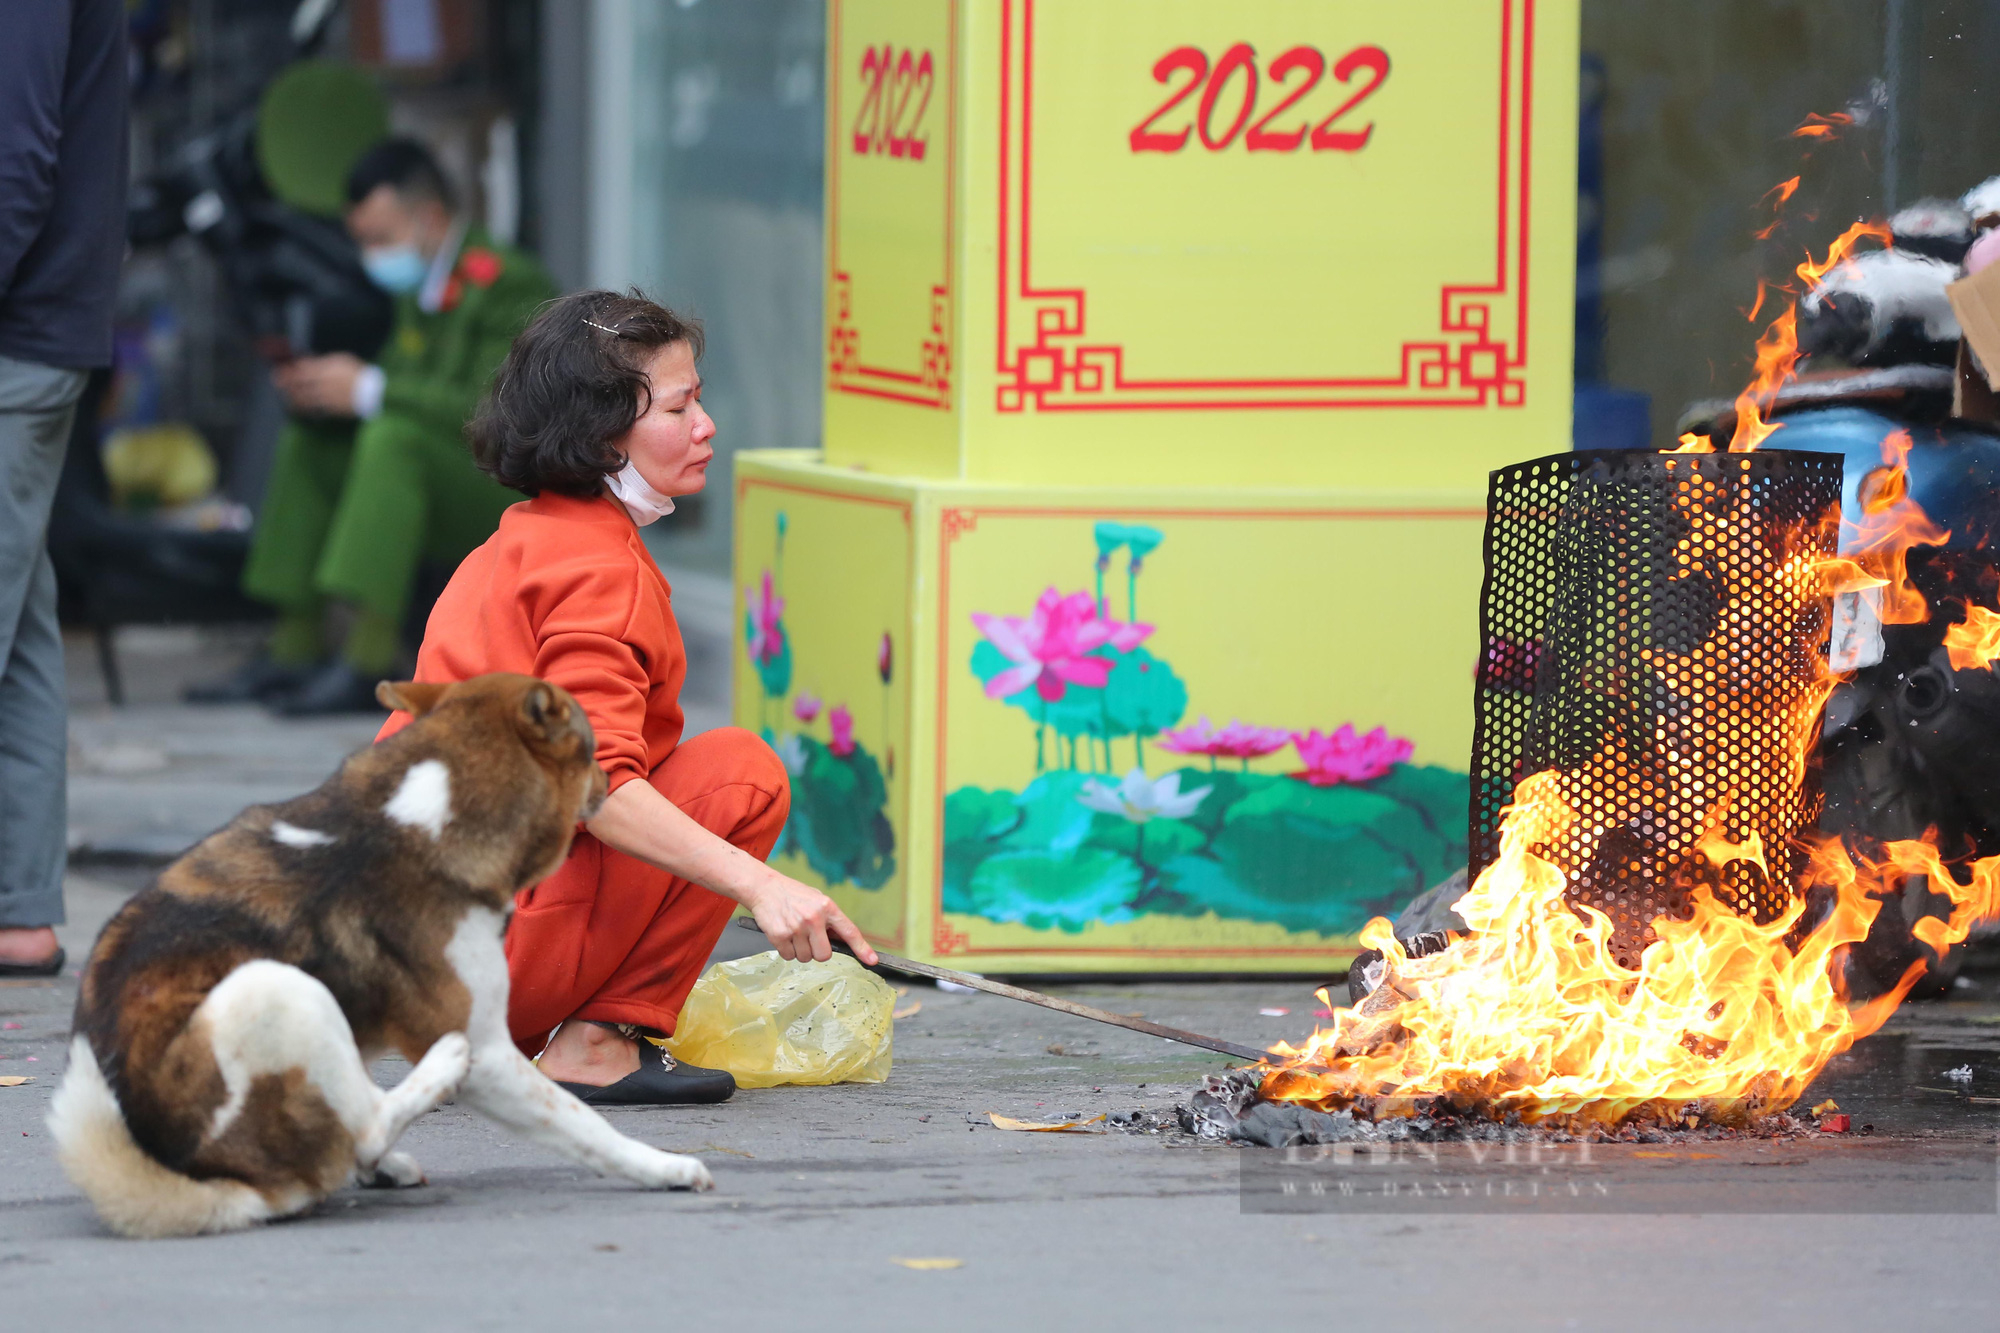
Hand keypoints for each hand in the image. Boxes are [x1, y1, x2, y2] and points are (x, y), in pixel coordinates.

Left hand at [273, 353, 366, 415]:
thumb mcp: (342, 359)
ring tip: (285, 394)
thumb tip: (312, 363)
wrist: (374, 392)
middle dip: (286, 381)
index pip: (302, 369)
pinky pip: (312, 408)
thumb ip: (325, 361)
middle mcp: (323, 383)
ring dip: (292, 395)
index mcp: (326, 369)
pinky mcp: (330, 408)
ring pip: (303, 397)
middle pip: (298, 383)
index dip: (290, 369)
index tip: (282, 368)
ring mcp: (326, 397)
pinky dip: (303, 407)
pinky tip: (298, 406)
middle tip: (277, 380)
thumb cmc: (360, 373)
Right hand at [581, 779, 879, 967]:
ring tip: (792, 931)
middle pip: (824, 955)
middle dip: (816, 952)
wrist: (762, 886)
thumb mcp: (815, 900)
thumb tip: (842, 944)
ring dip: (798, 950)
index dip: (862, 948)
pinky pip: (788, 956)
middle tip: (807, 939)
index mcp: (827, 907)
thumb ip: (829, 921)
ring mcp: (797, 927)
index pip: (849, 931)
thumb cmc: (792, 895)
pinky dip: (784, 950)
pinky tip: (781, 933)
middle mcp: (814, 917)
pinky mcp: (780, 936)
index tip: (873, 962)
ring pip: (805, 958)